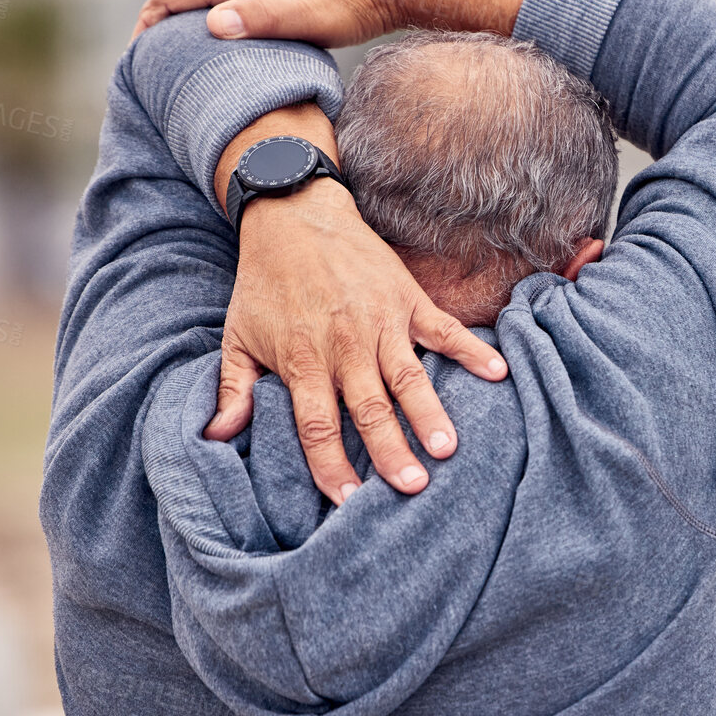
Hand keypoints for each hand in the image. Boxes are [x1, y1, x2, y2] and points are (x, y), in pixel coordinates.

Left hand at [206, 102, 505, 503]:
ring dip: (429, 412)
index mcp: (303, 359)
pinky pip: (444, 329)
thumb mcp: (237, 337)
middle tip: (412, 487)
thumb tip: (216, 438)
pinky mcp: (407, 300)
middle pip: (369, 407)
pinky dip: (472, 349)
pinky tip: (498, 372)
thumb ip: (231, 390)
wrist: (294, 216)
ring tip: (448, 447)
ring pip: (409, 375)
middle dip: (390, 449)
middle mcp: (344, 345)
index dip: (330, 463)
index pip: (317, 423)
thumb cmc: (265, 284)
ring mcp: (381, 322)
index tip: (347, 499)